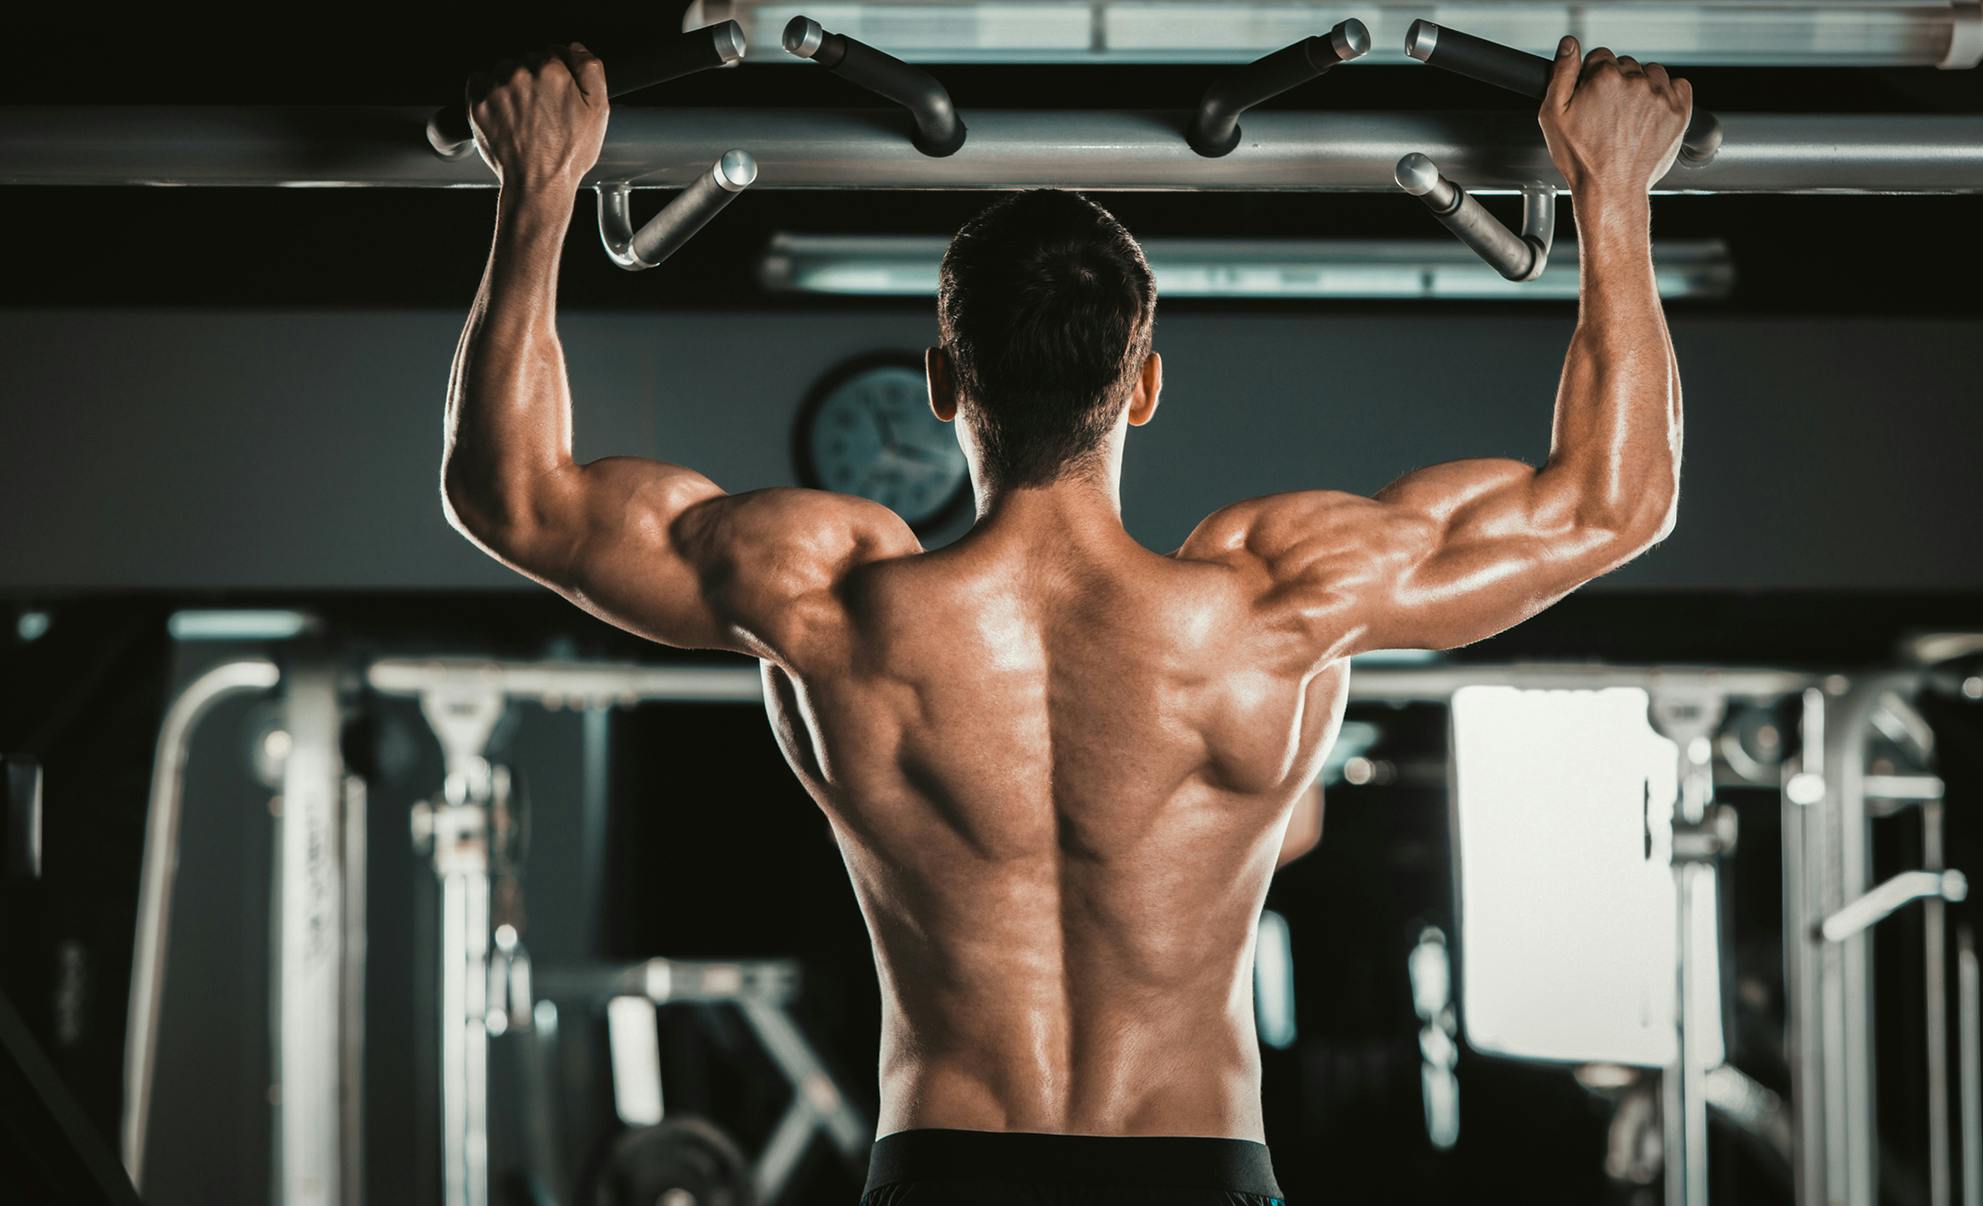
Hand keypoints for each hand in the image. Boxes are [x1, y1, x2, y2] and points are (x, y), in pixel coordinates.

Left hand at [470, 43, 609, 193]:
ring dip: (511, 83)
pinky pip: (479, 80)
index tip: (556, 94)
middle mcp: (520, 73)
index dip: (557, 74)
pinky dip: (488, 89)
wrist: (538, 183)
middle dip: (534, 78)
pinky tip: (504, 110)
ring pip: (503, 69)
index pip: (552, 53)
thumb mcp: (598, 111)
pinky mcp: (477, 102)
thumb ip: (591, 69)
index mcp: (551, 71)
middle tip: (542, 109)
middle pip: (526, 60)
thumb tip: (575, 48)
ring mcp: (495, 87)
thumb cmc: (568, 153)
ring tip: (523, 113)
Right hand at [1538, 36, 1692, 200]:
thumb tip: (1570, 44)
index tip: (1590, 97)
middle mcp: (1636, 81)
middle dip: (1616, 82)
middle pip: (1626, 64)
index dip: (1591, 77)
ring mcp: (1660, 95)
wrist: (1611, 189)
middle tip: (1607, 113)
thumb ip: (1561, 73)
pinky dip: (1667, 93)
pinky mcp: (1679, 110)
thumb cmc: (1581, 158)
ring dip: (1642, 85)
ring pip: (1651, 73)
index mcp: (1605, 78)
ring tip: (1629, 115)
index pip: (1600, 56)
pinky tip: (1651, 112)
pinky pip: (1678, 85)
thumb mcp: (1553, 116)